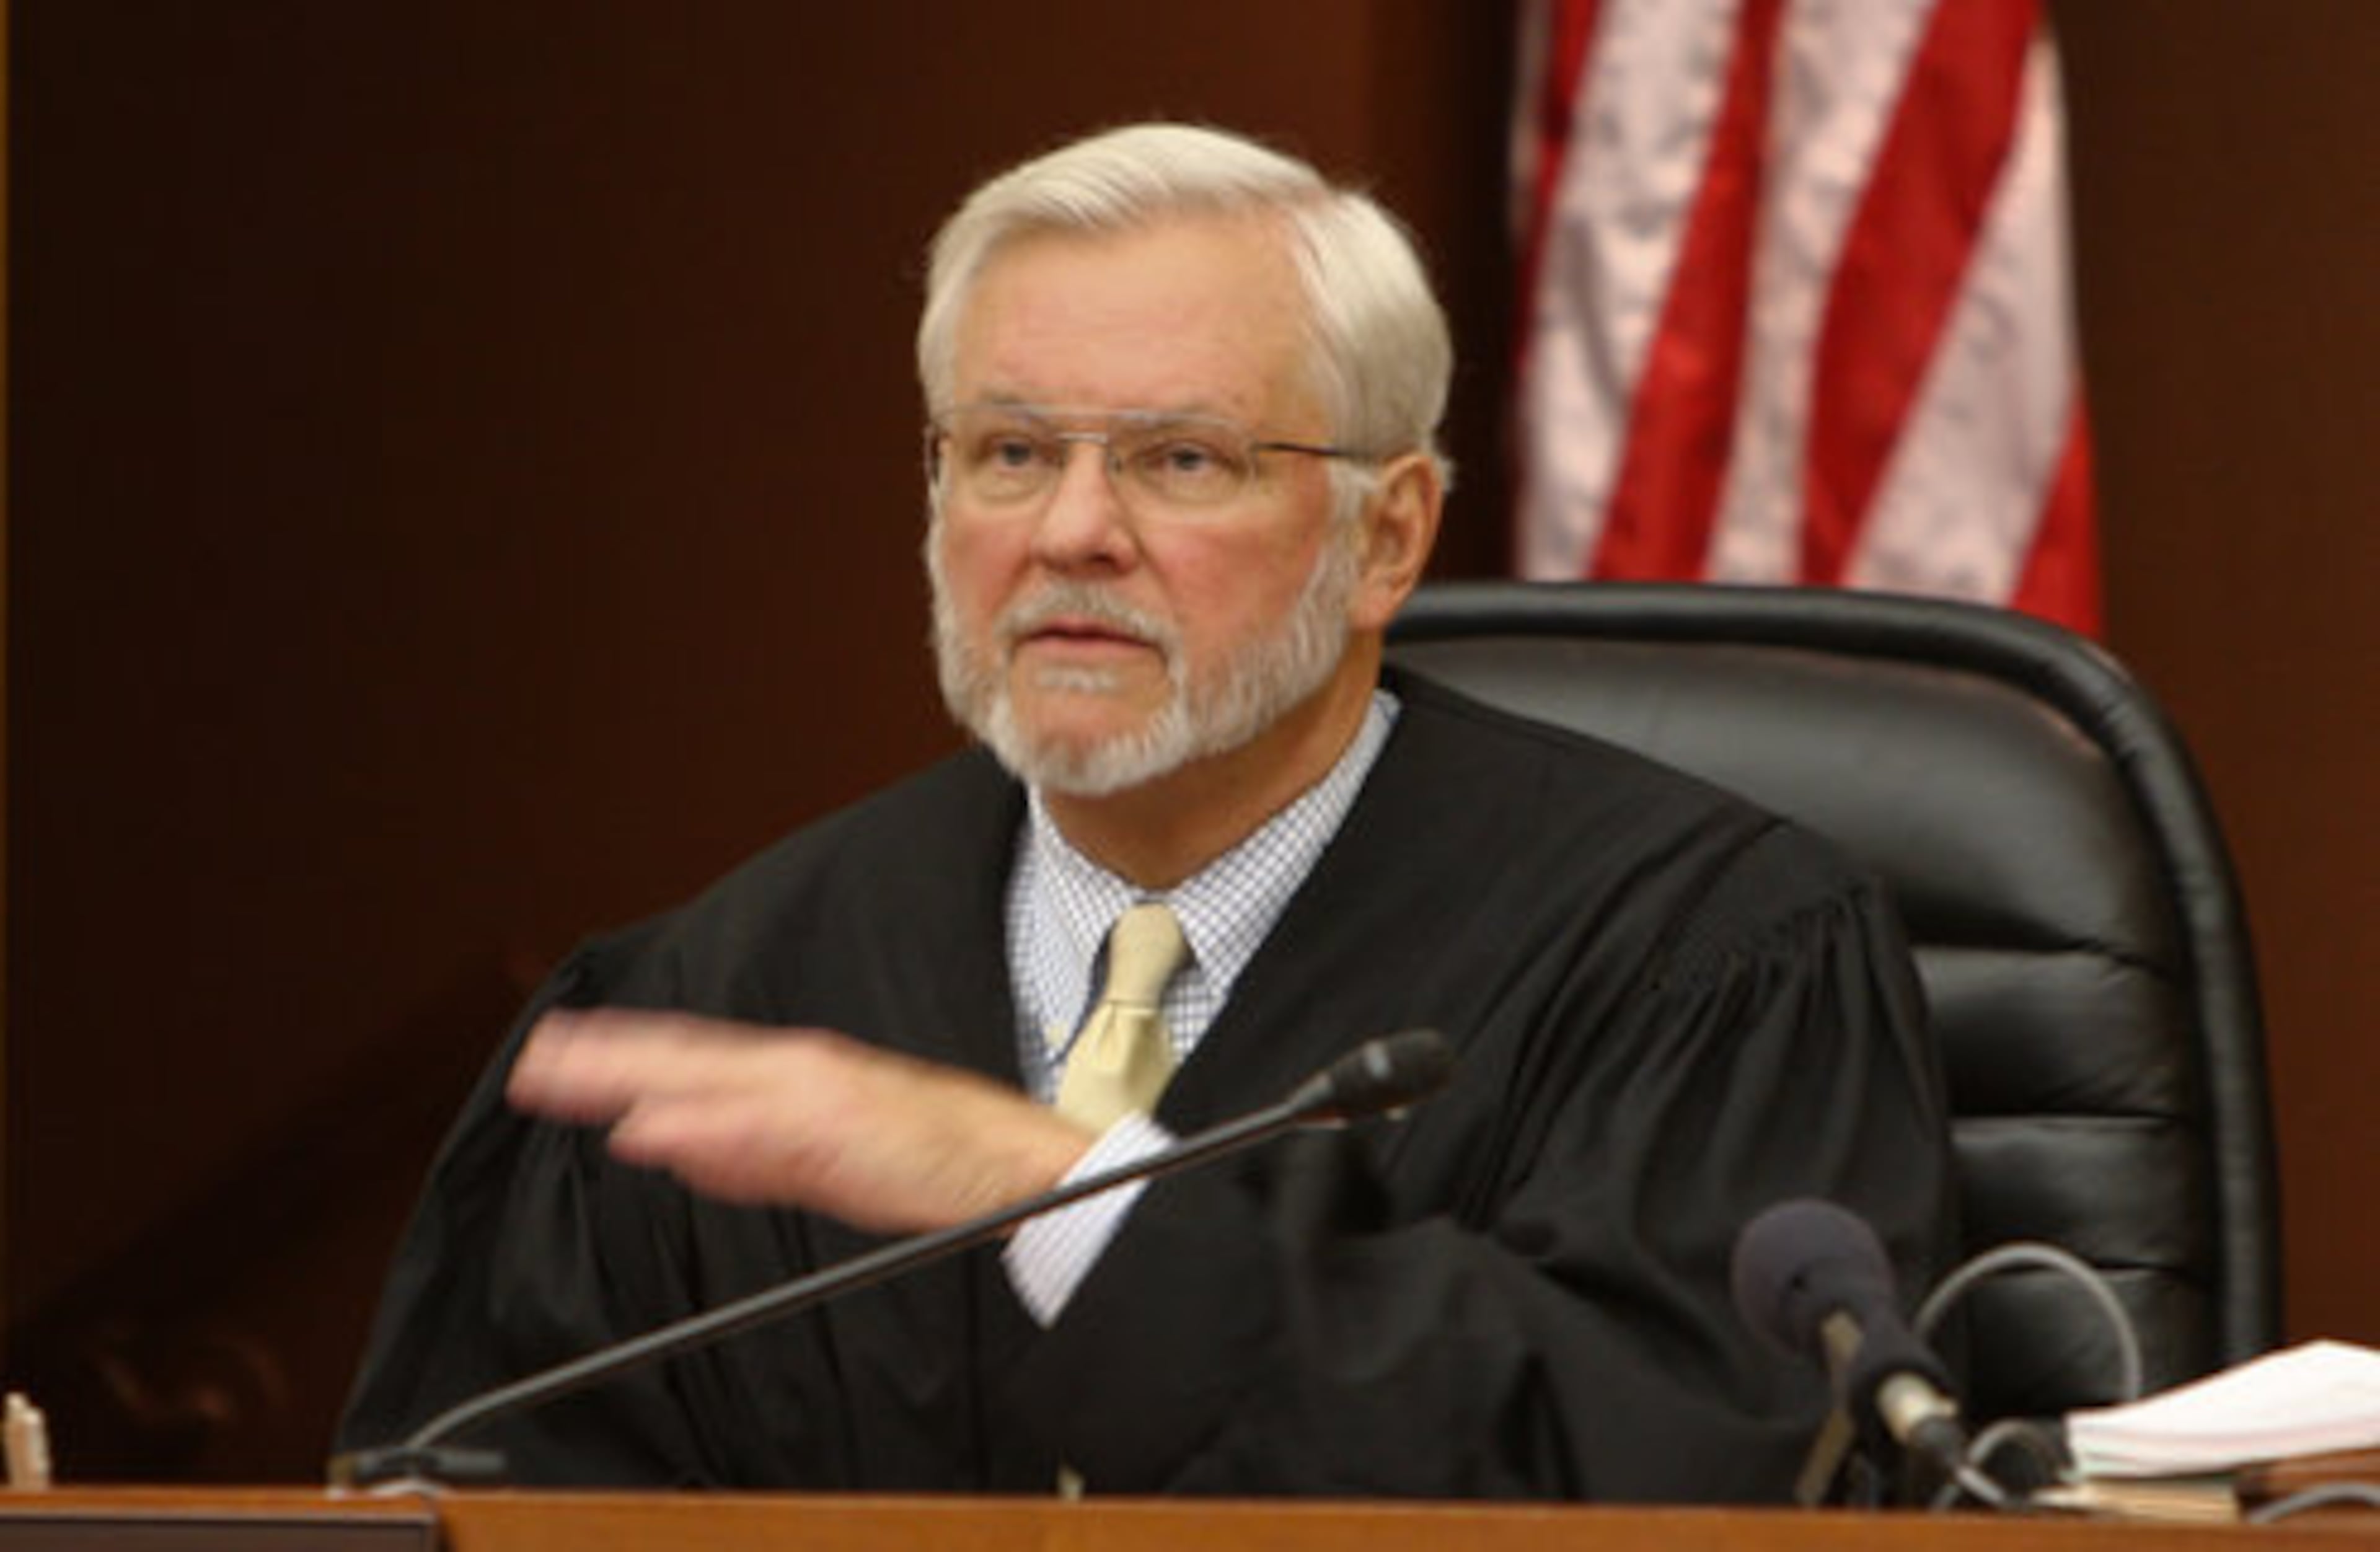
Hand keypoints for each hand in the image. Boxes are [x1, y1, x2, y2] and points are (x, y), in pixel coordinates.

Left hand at [506, 1008, 1096, 1233]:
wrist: (1019, 1164)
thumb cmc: (933, 1157)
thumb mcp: (825, 1151)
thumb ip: (744, 1152)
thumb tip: (665, 1145)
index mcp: (797, 1073)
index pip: (690, 1057)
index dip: (622, 1051)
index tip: (558, 1048)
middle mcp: (799, 1074)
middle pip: (684, 1062)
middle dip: (606, 1060)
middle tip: (536, 1060)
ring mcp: (817, 1101)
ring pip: (709, 1086)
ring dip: (637, 1082)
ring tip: (569, 1080)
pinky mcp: (839, 1136)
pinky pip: (759, 1136)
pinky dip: (705, 1133)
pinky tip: (654, 1134)